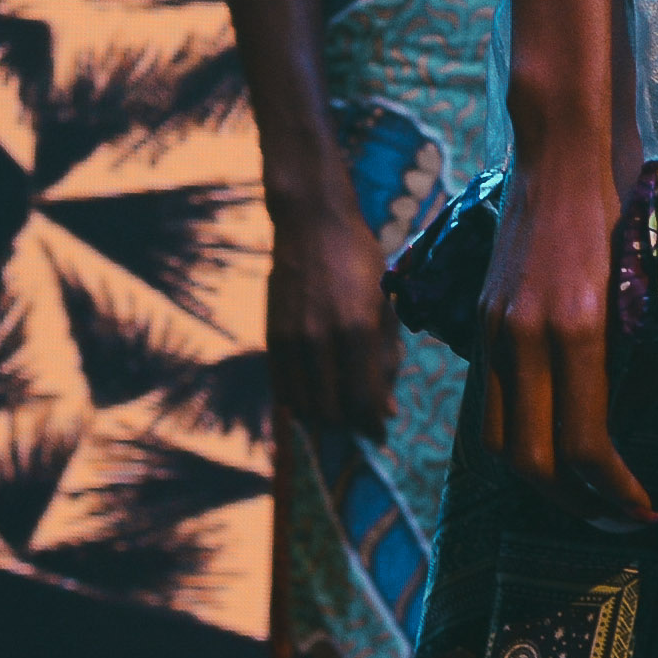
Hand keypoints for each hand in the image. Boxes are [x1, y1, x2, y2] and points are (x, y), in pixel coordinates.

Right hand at [267, 178, 405, 435]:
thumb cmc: (360, 260)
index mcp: (357, 330)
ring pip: (304, 406)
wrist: (312, 224)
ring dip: (324, 417)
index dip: (373, 425)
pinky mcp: (271, 338)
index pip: (363, 401)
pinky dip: (299, 403)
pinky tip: (315, 396)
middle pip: (332, 410)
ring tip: (340, 408)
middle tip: (361, 421)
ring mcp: (291, 340)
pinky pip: (282, 389)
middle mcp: (320, 340)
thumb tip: (387, 411)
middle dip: (350, 424)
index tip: (380, 433)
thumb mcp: (385, 305)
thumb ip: (386, 359)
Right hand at [477, 138, 651, 529]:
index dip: (617, 493)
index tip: (648, 509)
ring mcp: (496, 332)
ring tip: (585, 499)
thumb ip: (626, 352)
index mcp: (577, 329)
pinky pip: (488, 405)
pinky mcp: (483, 323)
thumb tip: (636, 421)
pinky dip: (518, 440)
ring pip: (499, 444)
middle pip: (533, 463)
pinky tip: (551, 448)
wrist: (558, 154)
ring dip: (541, 485)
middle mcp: (526, 338)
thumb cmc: (616, 207)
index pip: (586, 445)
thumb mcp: (634, 283)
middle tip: (623, 521)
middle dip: (578, 506)